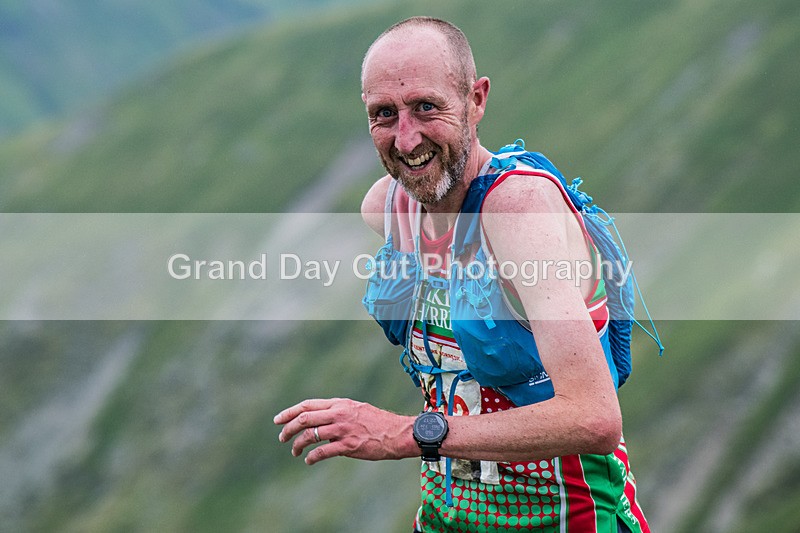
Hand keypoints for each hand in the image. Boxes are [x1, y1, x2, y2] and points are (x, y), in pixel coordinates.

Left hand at [273, 398, 415, 464]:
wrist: (398, 434)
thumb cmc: (378, 423)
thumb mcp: (356, 409)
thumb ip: (338, 412)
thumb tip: (320, 420)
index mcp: (340, 403)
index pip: (308, 405)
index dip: (290, 412)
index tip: (278, 420)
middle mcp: (339, 414)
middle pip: (305, 418)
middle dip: (288, 428)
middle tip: (281, 437)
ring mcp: (343, 430)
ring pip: (310, 435)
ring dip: (298, 444)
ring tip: (295, 451)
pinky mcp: (349, 446)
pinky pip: (322, 452)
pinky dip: (311, 457)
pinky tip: (309, 460)